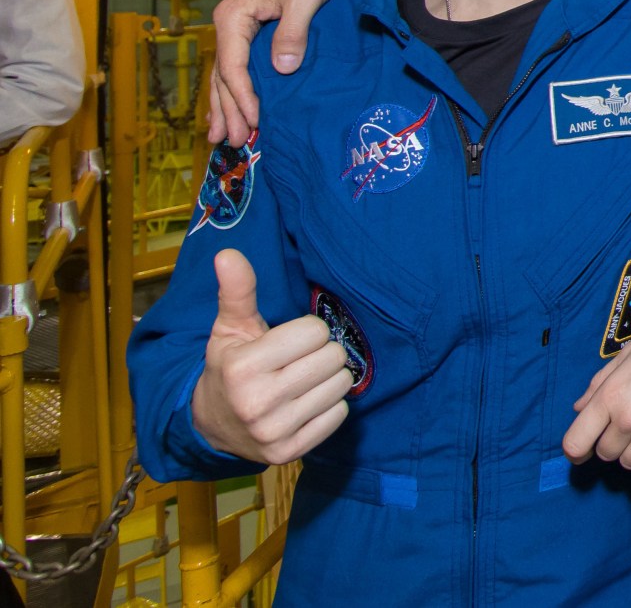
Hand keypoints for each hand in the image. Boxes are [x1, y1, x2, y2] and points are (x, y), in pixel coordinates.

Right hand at [189, 249, 352, 464]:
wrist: (212, 425)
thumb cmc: (228, 367)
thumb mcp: (229, 327)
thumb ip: (237, 290)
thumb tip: (227, 253)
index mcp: (242, 366)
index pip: (314, 331)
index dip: (305, 332)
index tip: (287, 342)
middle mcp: (257, 401)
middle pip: (332, 357)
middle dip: (320, 353)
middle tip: (297, 362)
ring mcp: (274, 431)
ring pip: (341, 385)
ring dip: (328, 379)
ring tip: (301, 381)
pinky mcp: (289, 453)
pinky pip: (340, 415)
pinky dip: (329, 407)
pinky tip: (304, 405)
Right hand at [206, 0, 340, 147]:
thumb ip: (293, 31)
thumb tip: (282, 68)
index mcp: (234, 15)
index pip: (233, 65)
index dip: (243, 96)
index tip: (255, 119)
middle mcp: (229, 24)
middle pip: (224, 75)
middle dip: (228, 110)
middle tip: (235, 141)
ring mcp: (237, 30)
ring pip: (225, 75)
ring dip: (226, 106)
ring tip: (224, 138)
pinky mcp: (249, 34)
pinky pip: (236, 68)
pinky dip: (233, 92)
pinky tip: (233, 112)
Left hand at [562, 305, 630, 476]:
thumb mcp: (628, 353)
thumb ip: (599, 383)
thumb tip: (580, 409)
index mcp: (611, 395)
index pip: (576, 442)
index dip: (574, 451)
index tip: (580, 452)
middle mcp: (629, 418)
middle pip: (604, 453)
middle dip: (609, 442)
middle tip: (624, 425)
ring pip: (627, 463)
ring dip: (630, 452)